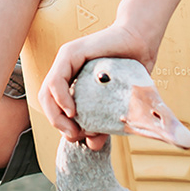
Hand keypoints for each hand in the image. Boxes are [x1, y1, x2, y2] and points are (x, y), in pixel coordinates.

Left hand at [38, 21, 156, 149]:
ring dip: (55, 116)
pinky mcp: (70, 53)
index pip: (56, 110)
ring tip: (72, 128)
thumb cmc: (132, 71)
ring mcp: (65, 61)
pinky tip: (71, 111)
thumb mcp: (115, 105)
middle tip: (76, 136)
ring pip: (46, 94)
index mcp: (73, 83)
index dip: (65, 128)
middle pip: (48, 104)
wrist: (143, 45)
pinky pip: (56, 81)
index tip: (84, 138)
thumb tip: (92, 145)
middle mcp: (65, 72)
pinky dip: (60, 99)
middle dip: (58, 125)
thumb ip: (103, 123)